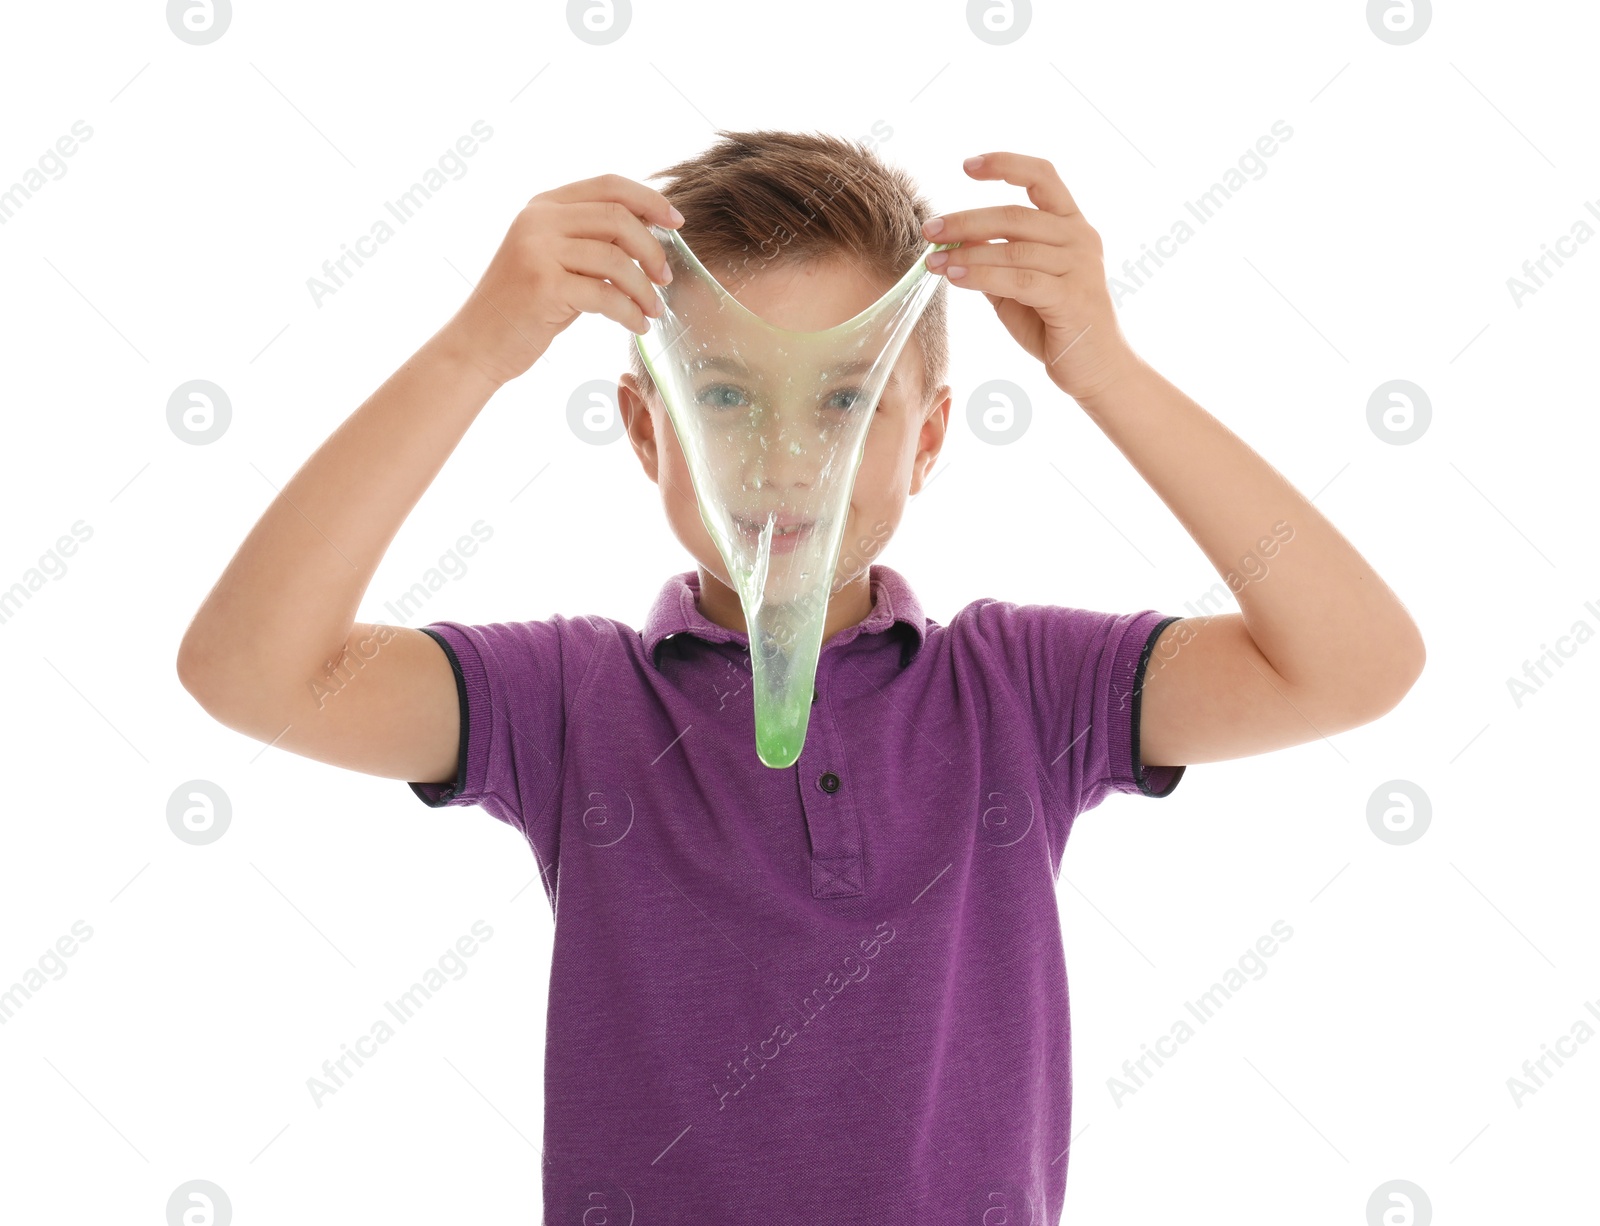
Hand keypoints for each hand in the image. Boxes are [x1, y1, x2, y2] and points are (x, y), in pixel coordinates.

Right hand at [439, 173, 682, 386]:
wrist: (477, 344)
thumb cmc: (524, 306)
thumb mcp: (554, 260)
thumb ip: (590, 240)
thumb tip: (648, 234)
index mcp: (543, 206)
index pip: (609, 186)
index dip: (650, 200)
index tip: (676, 223)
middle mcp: (538, 220)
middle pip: (618, 218)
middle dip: (652, 249)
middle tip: (665, 279)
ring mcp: (537, 251)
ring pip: (615, 258)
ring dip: (644, 288)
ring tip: (653, 310)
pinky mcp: (543, 286)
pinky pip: (605, 294)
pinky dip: (630, 312)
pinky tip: (638, 325)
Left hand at [924, 152, 1137, 405]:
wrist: (1096, 369)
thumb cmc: (1055, 324)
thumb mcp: (1018, 285)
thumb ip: (995, 259)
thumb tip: (953, 240)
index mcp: (1071, 225)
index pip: (1042, 177)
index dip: (1005, 164)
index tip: (966, 165)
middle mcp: (1080, 237)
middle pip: (1014, 214)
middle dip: (965, 220)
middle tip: (930, 230)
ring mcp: (1079, 266)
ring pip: (1012, 248)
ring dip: (966, 254)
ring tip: (934, 262)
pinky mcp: (1071, 297)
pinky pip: (1018, 280)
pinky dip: (981, 276)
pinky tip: (955, 278)